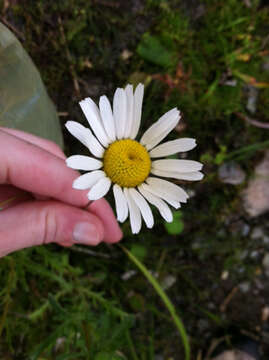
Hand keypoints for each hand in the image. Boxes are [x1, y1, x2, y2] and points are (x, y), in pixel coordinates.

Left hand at [0, 127, 121, 256]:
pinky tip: (43, 220)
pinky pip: (15, 171)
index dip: (81, 195)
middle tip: (95, 230)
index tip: (107, 226)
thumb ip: (37, 226)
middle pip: (42, 156)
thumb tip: (93, 230)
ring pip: (30, 163)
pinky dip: (33, 197)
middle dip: (71, 194)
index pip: (44, 162)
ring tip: (71, 233)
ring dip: (54, 198)